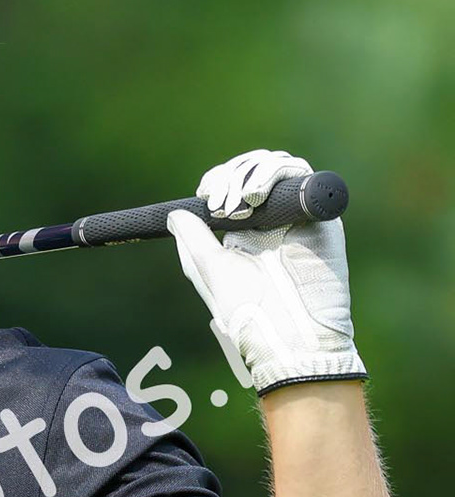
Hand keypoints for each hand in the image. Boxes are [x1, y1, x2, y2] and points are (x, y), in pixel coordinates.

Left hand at [166, 149, 365, 394]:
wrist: (287, 333)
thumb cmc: (247, 311)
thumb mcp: (210, 270)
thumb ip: (193, 240)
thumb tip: (177, 214)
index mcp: (245, 230)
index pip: (233, 183)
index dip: (219, 178)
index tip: (206, 194)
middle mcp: (273, 218)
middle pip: (253, 168)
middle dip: (230, 176)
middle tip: (220, 205)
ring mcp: (296, 215)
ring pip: (277, 164)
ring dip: (250, 173)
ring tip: (239, 204)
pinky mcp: (319, 216)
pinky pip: (303, 173)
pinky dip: (276, 171)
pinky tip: (255, 196)